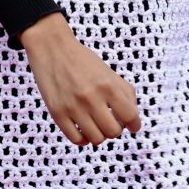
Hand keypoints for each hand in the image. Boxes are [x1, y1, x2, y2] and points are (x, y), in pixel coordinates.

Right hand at [20, 14, 139, 146]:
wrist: (53, 49)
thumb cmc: (84, 61)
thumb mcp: (109, 73)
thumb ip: (125, 93)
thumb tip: (133, 120)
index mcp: (107, 86)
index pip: (130, 116)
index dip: (135, 124)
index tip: (133, 126)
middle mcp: (91, 97)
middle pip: (113, 131)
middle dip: (116, 129)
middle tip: (112, 122)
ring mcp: (73, 107)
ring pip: (96, 139)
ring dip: (100, 135)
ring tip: (97, 126)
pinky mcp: (57, 113)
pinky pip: (76, 139)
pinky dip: (84, 139)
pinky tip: (84, 130)